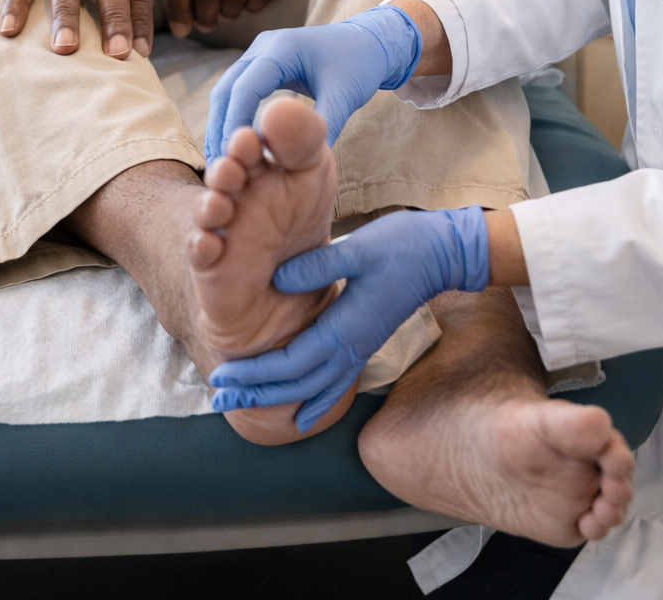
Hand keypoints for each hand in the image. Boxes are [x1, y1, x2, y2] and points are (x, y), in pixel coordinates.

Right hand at [203, 6, 421, 159]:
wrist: (370, 43)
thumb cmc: (360, 65)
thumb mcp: (345, 96)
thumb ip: (324, 127)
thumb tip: (303, 167)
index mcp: (283, 47)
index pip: (245, 87)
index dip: (235, 123)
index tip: (233, 157)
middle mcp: (264, 45)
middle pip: (227, 87)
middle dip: (221, 126)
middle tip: (220, 165)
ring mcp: (260, 52)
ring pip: (227, 89)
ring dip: (222, 123)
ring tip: (221, 161)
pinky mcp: (263, 64)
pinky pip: (239, 90)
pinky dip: (233, 116)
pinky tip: (235, 145)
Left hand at [209, 206, 489, 432]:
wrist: (444, 254)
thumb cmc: (403, 245)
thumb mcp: (358, 248)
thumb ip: (318, 266)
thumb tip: (276, 280)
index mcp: (344, 327)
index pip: (291, 363)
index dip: (255, 373)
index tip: (223, 376)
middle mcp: (351, 347)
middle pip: (297, 385)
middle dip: (255, 393)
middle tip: (218, 398)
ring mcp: (361, 349)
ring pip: (314, 390)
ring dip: (277, 400)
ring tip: (244, 406)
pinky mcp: (366, 343)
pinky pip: (335, 384)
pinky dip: (315, 404)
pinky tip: (302, 417)